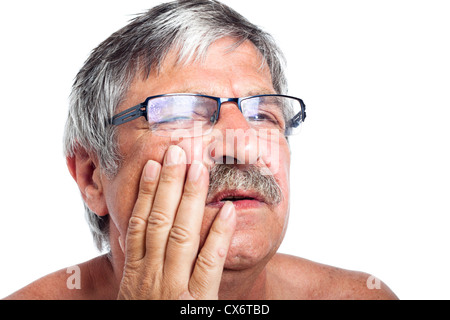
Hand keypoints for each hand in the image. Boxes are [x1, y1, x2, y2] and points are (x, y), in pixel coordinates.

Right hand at [117, 145, 235, 299]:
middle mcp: (151, 276)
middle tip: (178, 151)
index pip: (140, 224)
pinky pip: (209, 265)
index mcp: (134, 273)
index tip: (154, 165)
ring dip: (190, 200)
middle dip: (170, 185)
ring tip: (199, 168)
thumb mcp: (133, 293)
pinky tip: (228, 212)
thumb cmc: (145, 316)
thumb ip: (136, 263)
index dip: (146, 193)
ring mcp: (173, 288)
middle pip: (160, 221)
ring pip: (181, 235)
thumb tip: (133, 232)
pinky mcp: (197, 302)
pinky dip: (219, 236)